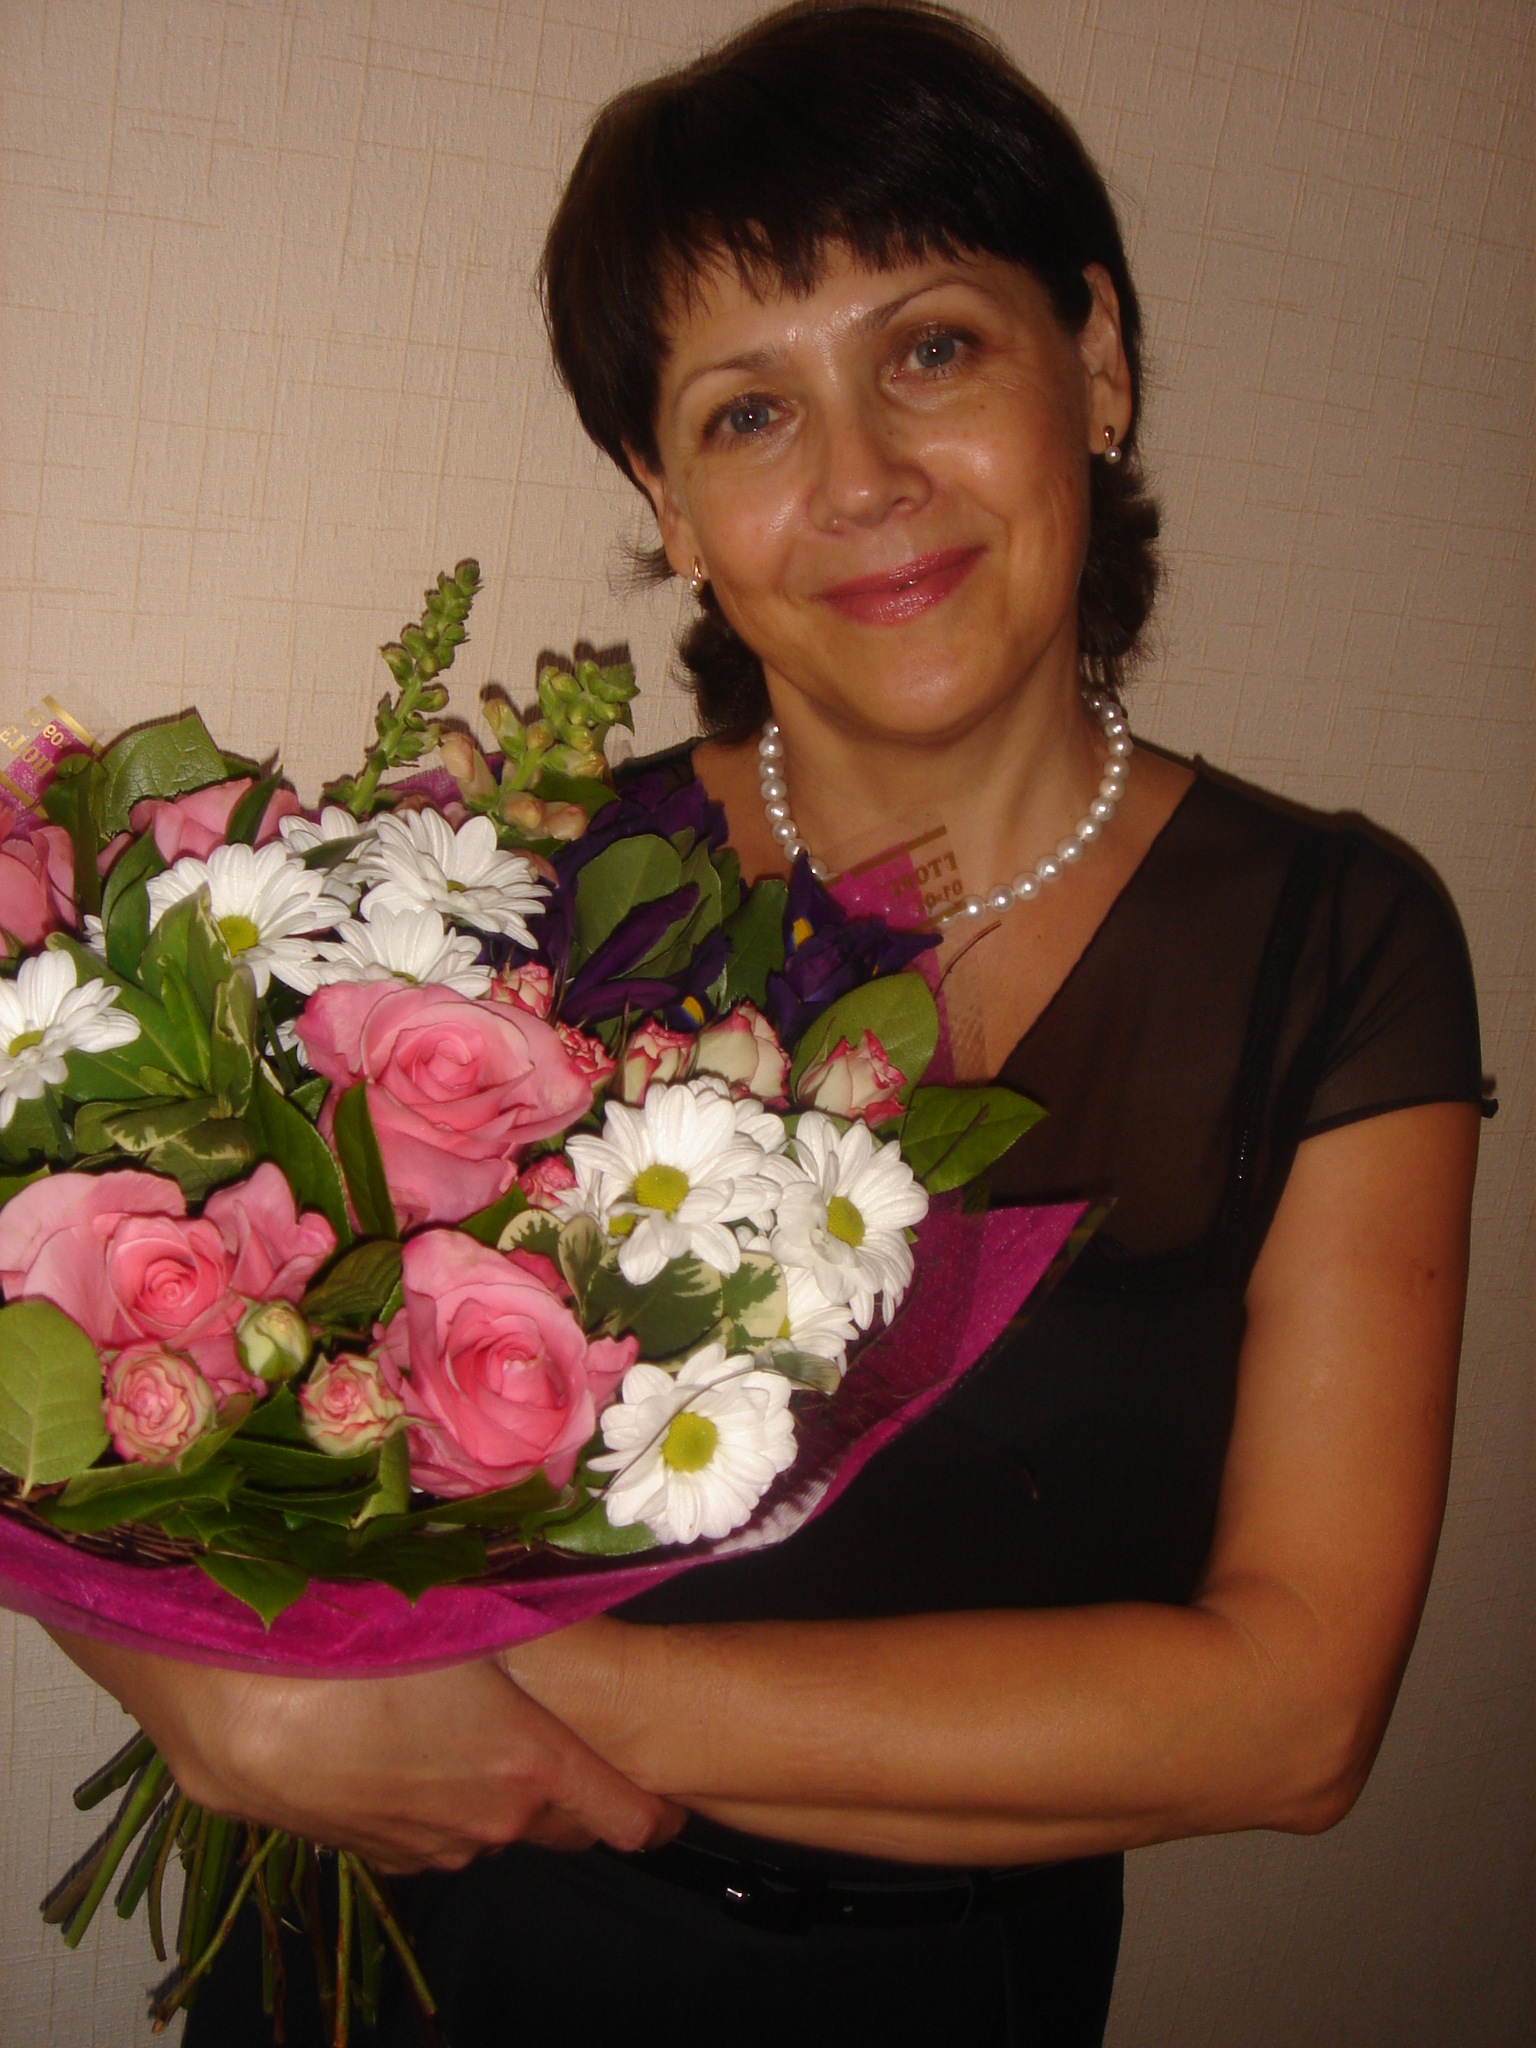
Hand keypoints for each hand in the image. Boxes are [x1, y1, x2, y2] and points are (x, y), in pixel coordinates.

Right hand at [50, 1628, 684, 1872]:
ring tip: (469, 1729)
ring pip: (483, 1831)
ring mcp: (419, 1845)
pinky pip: (420, 1836)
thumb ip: (521, 1610)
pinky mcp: (360, 1852)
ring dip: (489, 1795)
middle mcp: (482, 1824)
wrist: (225, 1689)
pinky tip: (400, 1746)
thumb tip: (572, 1562)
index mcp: (526, 1767)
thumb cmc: (353, 1629)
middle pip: (556, 1826)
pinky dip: (426, 1803)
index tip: (672, 1792)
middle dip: (570, 1791)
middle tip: (567, 1735)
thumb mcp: (460, 1604)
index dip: (655, 1805)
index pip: (626, 1817)